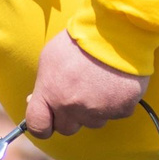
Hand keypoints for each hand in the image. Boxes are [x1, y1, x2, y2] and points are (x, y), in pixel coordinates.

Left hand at [25, 31, 146, 136]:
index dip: (42, 126)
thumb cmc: (80, 41)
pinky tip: (115, 83)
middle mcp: (71, 107)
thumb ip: (44, 85)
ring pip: (94, 122)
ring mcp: (97, 111)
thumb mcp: (50, 58)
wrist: (117, 31)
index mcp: (50, 94)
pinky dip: (116, 102)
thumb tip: (37, 101)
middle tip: (79, 94)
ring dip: (95, 109)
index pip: (38, 126)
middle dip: (71, 116)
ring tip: (100, 83)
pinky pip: (116, 113)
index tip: (48, 121)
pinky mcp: (121, 109)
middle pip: (67, 128)